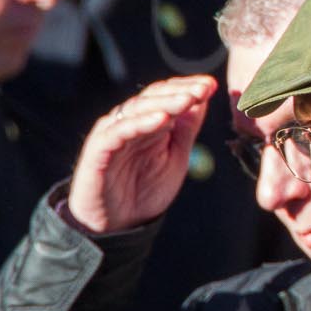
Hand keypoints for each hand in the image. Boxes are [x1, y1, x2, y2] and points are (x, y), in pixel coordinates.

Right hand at [67, 76, 217, 233]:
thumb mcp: (176, 158)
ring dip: (164, 103)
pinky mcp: (98, 151)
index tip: (212, 85)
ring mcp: (112, 134)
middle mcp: (128, 123)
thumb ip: (186, 130)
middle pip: (153, 97)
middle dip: (181, 92)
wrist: (117, 225)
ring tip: (188, 100)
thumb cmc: (145, 190)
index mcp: (147, 122)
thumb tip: (204, 98)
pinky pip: (118, 133)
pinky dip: (140, 124)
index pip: (166, 94)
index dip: (188, 87)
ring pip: (137, 110)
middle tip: (204, 89)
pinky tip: (162, 120)